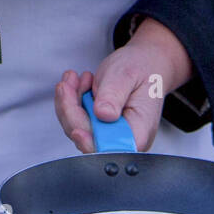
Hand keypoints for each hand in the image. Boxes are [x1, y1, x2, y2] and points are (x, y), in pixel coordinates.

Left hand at [54, 18, 192, 153]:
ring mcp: (108, 133)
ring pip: (77, 128)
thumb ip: (114, 95)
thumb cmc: (142, 69)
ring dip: (69, 103)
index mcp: (138, 132)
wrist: (145, 63)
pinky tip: (79, 83)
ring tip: (75, 78)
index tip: (77, 130)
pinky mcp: (97, 126)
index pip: (111, 150)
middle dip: (71, 111)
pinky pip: (76, 120)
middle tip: (68, 83)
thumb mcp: (126, 75)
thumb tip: (103, 115)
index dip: (91, 143)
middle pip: (88, 139)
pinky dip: (71, 101)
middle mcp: (123, 138)